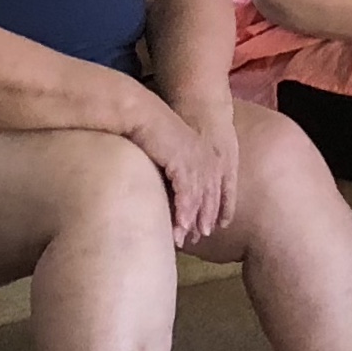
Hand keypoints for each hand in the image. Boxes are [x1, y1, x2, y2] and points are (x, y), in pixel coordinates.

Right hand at [133, 96, 236, 246]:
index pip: (212, 187)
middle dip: (204, 218)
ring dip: (193, 218)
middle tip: (197, 238)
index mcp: (204, 154)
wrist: (140, 112)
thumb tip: (168, 189)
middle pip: (210, 194)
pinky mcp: (183, 160)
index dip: (209, 209)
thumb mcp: (168, 151)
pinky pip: (187, 190)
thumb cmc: (149, 131)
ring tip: (185, 236)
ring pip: (199, 195)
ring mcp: (196, 158)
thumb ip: (173, 169)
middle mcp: (204, 157)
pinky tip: (180, 223)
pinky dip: (184, 208)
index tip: (202, 228)